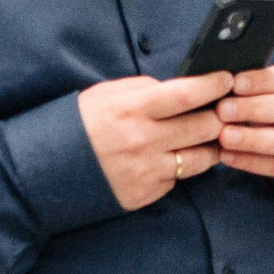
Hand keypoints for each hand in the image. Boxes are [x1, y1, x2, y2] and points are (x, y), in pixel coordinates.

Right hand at [79, 73, 228, 209]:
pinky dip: (180, 167)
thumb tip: (180, 88)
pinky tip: (172, 159)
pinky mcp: (146, 193)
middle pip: (205, 127)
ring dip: (211, 147)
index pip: (187, 94)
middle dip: (221, 117)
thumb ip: (144, 89)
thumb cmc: (80, 125)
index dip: (214, 86)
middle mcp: (144, 140)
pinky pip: (178, 179)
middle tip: (226, 111)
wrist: (46, 170)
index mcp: (133, 109)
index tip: (227, 80)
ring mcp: (147, 170)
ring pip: (201, 158)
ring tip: (209, 138)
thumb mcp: (106, 95)